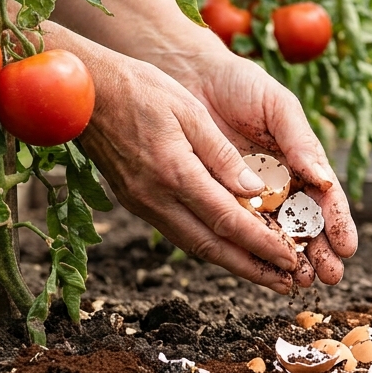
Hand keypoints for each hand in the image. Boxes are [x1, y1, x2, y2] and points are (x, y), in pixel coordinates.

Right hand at [61, 35, 303, 293]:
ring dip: (231, 263)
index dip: (262, 243)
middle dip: (252, 268)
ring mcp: (142, 203)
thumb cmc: (139, 89)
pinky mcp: (134, 200)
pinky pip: (177, 231)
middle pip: (211, 246)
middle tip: (285, 283)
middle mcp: (156, 197)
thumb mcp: (189, 112)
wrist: (81, 94)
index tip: (290, 257)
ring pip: (193, 244)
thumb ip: (222, 155)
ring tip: (264, 274)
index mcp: (175, 173)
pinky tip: (227, 247)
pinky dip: (207, 245)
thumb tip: (255, 190)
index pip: (228, 220)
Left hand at [161, 47, 358, 285]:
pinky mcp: (221, 199)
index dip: (337, 223)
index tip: (347, 246)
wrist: (191, 76)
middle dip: (320, 252)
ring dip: (291, 260)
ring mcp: (250, 194)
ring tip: (302, 281)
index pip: (325, 199)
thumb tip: (324, 180)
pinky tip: (264, 269)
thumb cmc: (241, 85)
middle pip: (305, 225)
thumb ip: (300, 141)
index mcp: (301, 161)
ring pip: (275, 234)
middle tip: (330, 276)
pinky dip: (253, 251)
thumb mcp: (278, 106)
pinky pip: (238, 229)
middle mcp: (280, 183)